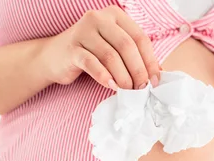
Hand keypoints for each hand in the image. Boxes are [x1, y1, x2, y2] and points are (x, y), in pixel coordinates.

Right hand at [38, 5, 159, 90]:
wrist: (54, 57)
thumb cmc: (91, 55)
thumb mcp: (114, 51)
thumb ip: (135, 57)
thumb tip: (159, 74)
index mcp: (114, 16)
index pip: (140, 38)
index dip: (150, 61)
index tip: (155, 81)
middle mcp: (98, 18)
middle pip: (127, 46)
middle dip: (138, 71)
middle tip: (142, 88)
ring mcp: (83, 31)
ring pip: (111, 56)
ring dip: (123, 77)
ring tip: (128, 91)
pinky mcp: (71, 48)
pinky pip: (92, 63)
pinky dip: (104, 77)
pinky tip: (112, 86)